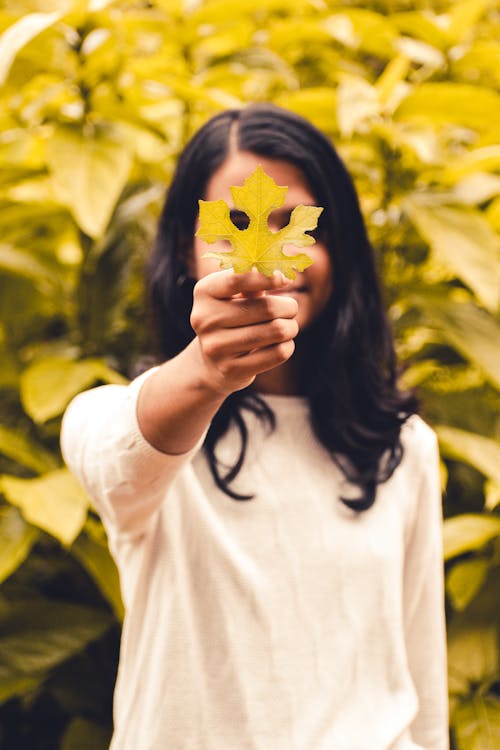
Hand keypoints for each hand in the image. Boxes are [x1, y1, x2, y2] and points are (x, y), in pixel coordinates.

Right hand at [190, 269, 298, 395]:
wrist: (212, 363)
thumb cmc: (232, 318)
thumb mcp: (235, 295)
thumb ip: (253, 280)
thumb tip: (282, 272)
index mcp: (204, 293)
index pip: (237, 279)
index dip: (267, 277)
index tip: (286, 279)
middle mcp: (204, 319)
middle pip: (268, 308)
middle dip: (289, 307)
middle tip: (291, 309)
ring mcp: (216, 347)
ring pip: (277, 331)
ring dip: (291, 327)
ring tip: (288, 327)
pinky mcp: (231, 369)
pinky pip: (278, 353)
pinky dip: (287, 346)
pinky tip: (281, 344)